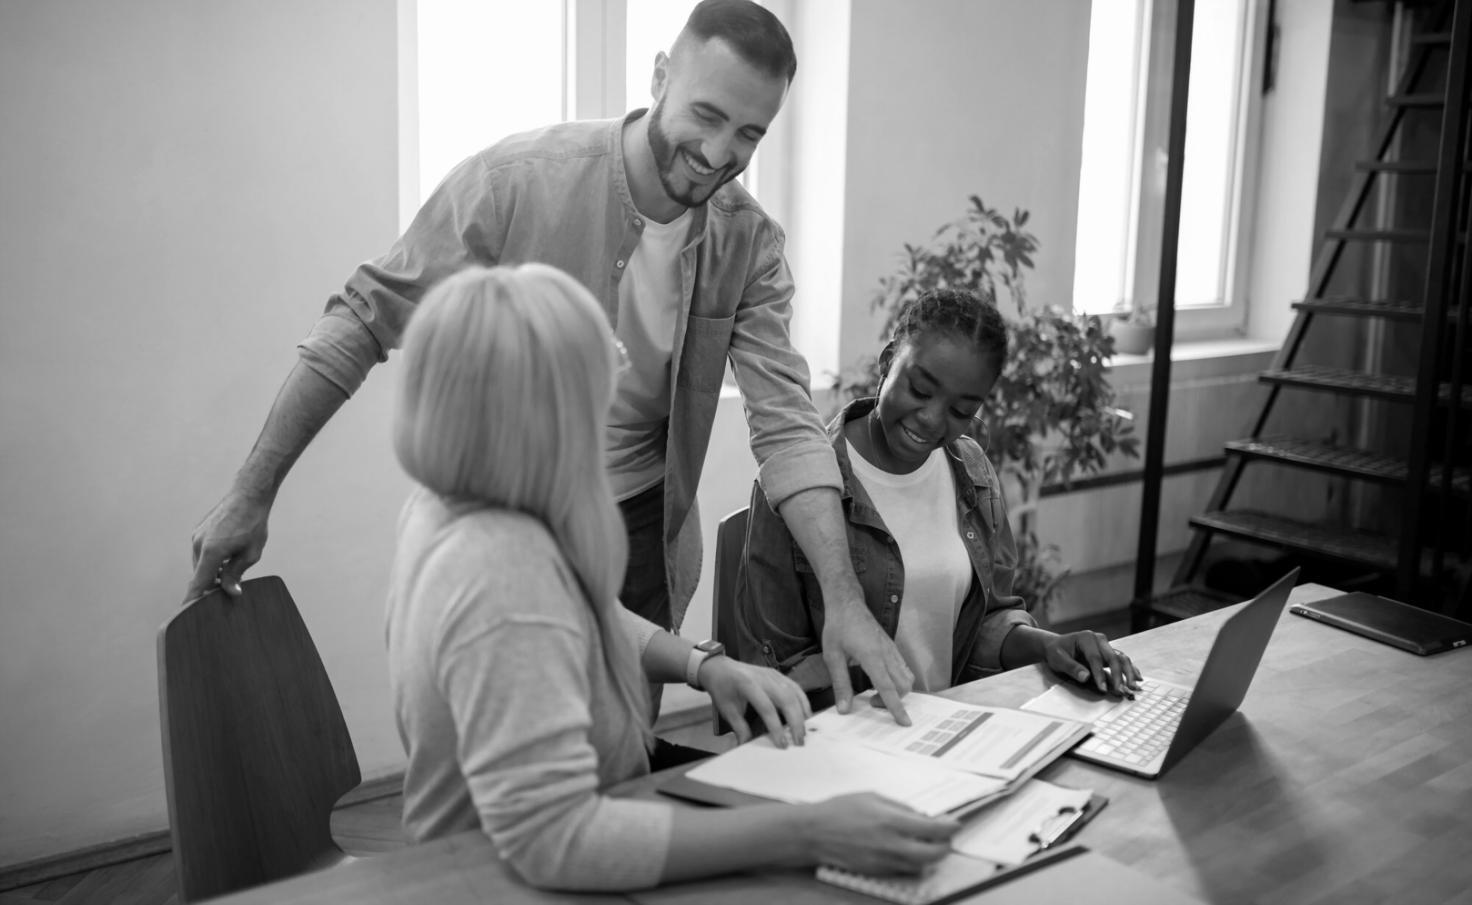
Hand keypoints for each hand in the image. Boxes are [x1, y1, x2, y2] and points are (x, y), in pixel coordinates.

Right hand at [186, 488, 271, 601]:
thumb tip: (230, 592)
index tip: (185, 614)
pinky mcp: (199, 531)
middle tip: (228, 591)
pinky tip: (228, 555)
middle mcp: (199, 544)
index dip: (192, 600)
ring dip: (212, 571)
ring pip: (201, 564)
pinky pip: (202, 552)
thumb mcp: (250, 553)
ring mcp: (196, 536)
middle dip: (211, 585)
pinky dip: (211, 559)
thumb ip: (236, 574)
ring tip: (232, 569)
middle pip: (201, 575)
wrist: (248, 495)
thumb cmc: (253, 524)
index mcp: (211, 552)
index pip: (198, 583)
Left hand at [700, 658, 810, 746]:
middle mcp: (763, 677)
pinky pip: (795, 687)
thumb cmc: (722, 688)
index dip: (776, 727)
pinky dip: (803, 701)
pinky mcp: (778, 674)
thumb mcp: (727, 709)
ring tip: (804, 731)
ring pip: (794, 692)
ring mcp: (772, 674)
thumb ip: (740, 728)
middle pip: (786, 699)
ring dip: (802, 713)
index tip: (781, 744)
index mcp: (747, 684)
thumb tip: (748, 746)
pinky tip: (806, 715)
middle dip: (795, 721)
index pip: (766, 708)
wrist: (719, 667)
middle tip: (798, 741)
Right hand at [801, 794, 956, 874]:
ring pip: (920, 865)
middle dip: (945, 846)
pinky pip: (904, 869)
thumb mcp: (873, 797)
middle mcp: (892, 845)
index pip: (933, 830)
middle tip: (946, 837)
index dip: (950, 827)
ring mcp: (885, 861)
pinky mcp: (877, 871)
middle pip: (933, 855)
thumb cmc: (840, 810)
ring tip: (928, 843)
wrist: (815, 833)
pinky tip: (907, 849)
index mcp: (892, 822)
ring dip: (930, 855)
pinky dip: (912, 861)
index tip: (955, 823)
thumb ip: (900, 807)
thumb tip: (920, 816)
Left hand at [821, 596, 912, 724]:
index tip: (904, 722)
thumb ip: (840, 684)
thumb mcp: (832, 657)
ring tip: (876, 693)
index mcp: (872, 656)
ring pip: (906, 677)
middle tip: (872, 702)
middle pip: (903, 685)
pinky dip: (898, 680)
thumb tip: (844, 709)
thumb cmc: (838, 627)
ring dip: (897, 691)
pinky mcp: (891, 647)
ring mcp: (891, 649)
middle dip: (894, 701)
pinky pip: (903, 668)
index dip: (896, 707)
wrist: (847, 603)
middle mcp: (886, 654)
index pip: (888, 688)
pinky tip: (881, 680)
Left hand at [1044, 631, 1141, 697]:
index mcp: (1086, 638)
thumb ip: (1071, 667)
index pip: (1095, 658)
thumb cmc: (1057, 652)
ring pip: (1122, 658)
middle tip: (1120, 691)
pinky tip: (1138, 679)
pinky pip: (1123, 661)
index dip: (1099, 674)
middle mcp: (1099, 640)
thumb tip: (1085, 677)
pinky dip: (1131, 670)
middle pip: (1113, 657)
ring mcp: (1107, 645)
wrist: (1058, 646)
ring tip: (1132, 687)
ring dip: (1128, 673)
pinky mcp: (1110, 653)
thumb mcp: (1058, 659)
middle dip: (1118, 675)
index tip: (1102, 689)